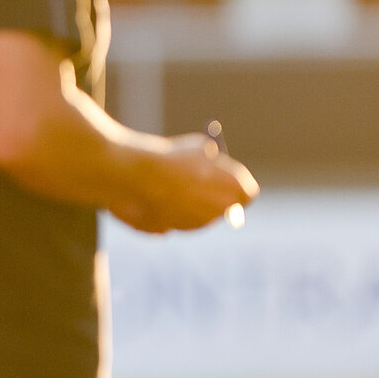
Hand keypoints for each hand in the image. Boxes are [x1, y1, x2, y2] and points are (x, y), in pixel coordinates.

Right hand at [114, 135, 257, 232]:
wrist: (132, 172)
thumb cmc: (168, 156)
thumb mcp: (198, 147)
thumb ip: (210, 159)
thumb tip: (208, 163)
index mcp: (235, 190)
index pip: (246, 193)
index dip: (233, 184)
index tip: (221, 175)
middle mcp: (217, 213)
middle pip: (219, 208)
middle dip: (209, 196)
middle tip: (193, 180)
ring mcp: (190, 225)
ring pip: (190, 216)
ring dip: (183, 204)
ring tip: (163, 183)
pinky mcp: (162, 230)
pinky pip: (162, 220)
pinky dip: (158, 211)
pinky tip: (145, 194)